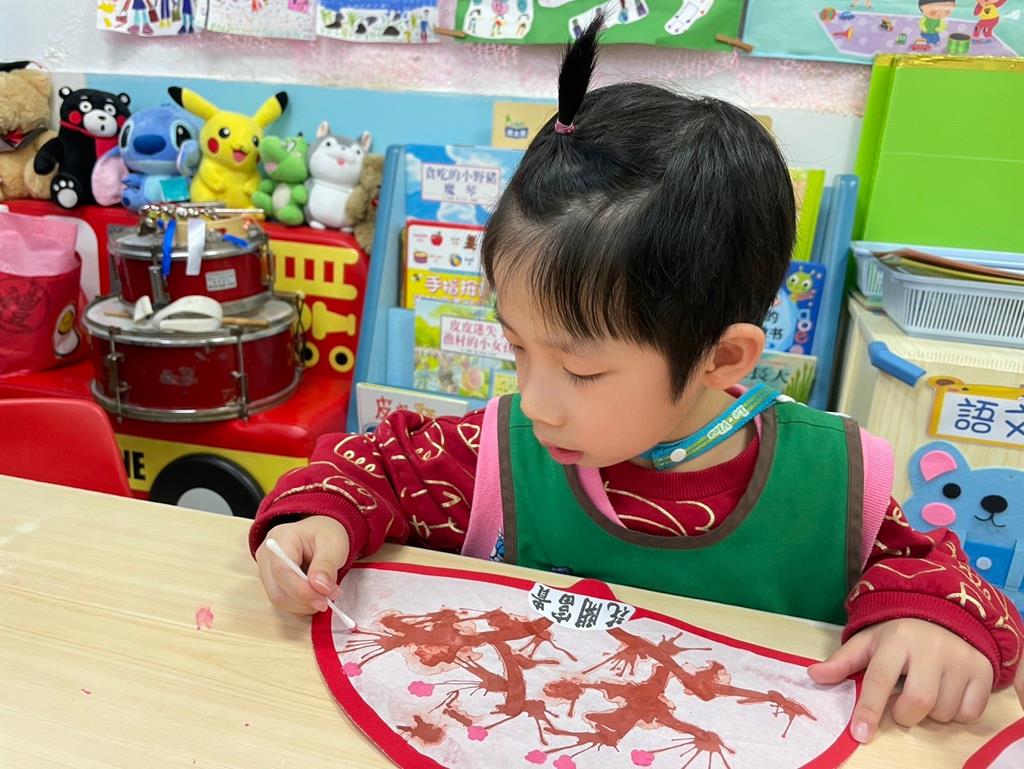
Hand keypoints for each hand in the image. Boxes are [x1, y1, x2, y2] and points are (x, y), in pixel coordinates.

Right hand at [255, 517, 349, 614]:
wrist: (319, 533)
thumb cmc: (325, 535)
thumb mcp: (333, 544)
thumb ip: (326, 566)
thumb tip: (320, 588)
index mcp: (280, 538)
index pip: (282, 571)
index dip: (302, 590)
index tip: (324, 599)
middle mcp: (266, 555)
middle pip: (277, 591)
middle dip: (305, 601)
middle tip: (329, 599)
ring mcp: (265, 570)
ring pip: (279, 600)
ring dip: (304, 605)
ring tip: (325, 594)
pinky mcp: (271, 582)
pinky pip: (283, 601)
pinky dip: (301, 604)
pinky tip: (315, 594)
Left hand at [808, 618, 992, 742]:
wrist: (945, 614)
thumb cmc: (900, 634)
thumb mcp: (869, 642)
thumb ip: (843, 662)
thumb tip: (813, 676)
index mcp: (896, 639)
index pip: (879, 678)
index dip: (869, 709)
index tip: (860, 733)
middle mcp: (930, 647)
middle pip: (917, 702)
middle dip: (905, 714)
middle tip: (901, 705)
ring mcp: (960, 658)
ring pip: (944, 712)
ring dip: (931, 713)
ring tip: (926, 690)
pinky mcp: (983, 670)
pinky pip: (969, 713)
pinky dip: (957, 713)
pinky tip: (948, 692)